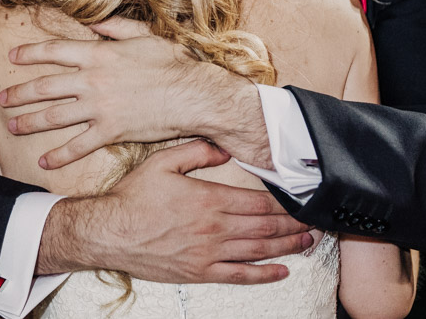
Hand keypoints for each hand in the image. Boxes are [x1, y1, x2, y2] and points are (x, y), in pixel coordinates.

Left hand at [2, 17, 267, 168]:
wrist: (194, 95)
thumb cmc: (173, 62)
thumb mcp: (144, 34)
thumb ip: (115, 28)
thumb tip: (92, 23)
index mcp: (98, 54)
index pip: (54, 51)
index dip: (30, 53)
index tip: (13, 56)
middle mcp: (92, 80)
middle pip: (45, 86)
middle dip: (20, 93)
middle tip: (1, 99)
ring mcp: (99, 107)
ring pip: (55, 116)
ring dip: (29, 122)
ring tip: (11, 126)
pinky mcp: (111, 131)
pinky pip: (79, 145)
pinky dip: (59, 155)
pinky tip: (44, 161)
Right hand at [39, 140, 312, 283]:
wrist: (109, 232)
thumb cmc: (132, 197)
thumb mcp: (161, 162)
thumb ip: (195, 152)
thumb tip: (223, 149)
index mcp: (208, 199)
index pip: (258, 201)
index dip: (284, 202)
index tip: (302, 200)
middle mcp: (214, 228)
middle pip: (265, 226)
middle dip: (293, 224)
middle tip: (316, 222)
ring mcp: (209, 253)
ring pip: (258, 250)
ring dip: (287, 246)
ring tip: (308, 242)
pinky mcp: (200, 272)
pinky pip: (239, 275)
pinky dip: (264, 274)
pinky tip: (281, 271)